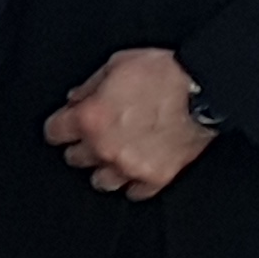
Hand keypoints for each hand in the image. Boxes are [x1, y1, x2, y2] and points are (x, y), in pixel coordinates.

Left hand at [45, 46, 214, 196]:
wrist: (204, 90)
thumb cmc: (163, 74)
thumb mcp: (116, 64)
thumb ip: (90, 85)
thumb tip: (75, 99)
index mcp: (90, 118)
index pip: (54, 133)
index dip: (59, 126)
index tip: (64, 125)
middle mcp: (105, 148)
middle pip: (75, 159)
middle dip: (81, 146)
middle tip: (94, 136)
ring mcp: (130, 166)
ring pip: (101, 181)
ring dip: (104, 168)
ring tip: (114, 155)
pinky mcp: (156, 177)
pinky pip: (135, 192)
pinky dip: (133, 183)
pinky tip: (136, 169)